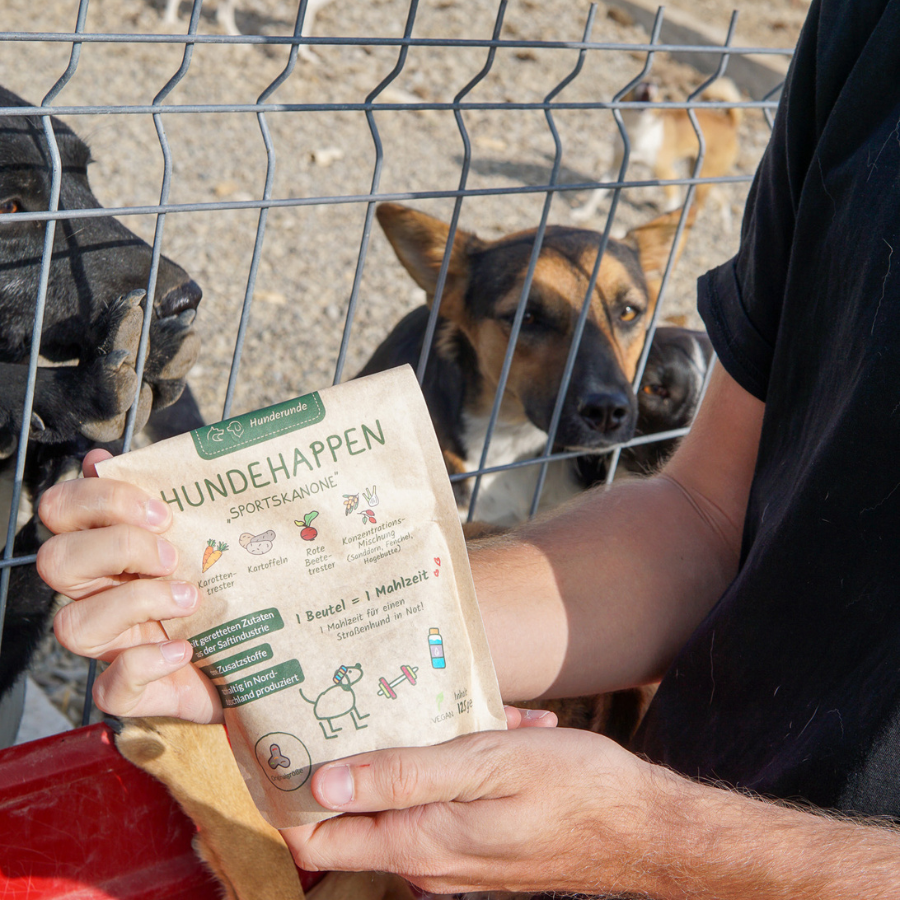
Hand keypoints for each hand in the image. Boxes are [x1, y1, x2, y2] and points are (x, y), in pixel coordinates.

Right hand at [37, 448, 221, 722]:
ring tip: (189, 600)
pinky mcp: (129, 692)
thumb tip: (128, 457)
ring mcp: (110, 645)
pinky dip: (148, 662)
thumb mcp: (209, 540)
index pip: (63, 510)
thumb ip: (177, 499)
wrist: (256, 660)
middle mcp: (98, 594)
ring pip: (74, 625)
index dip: (100, 500)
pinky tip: (183, 649)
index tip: (162, 512)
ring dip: (136, 603)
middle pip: (56, 561)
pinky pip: (112, 686)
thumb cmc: (225, 593)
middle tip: (171, 555)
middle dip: (116, 548)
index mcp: (109, 550)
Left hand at [283, 725, 673, 895]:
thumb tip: (323, 784)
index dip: (296, 788)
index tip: (291, 734)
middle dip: (373, 749)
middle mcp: (428, 863)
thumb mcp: (486, 768)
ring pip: (413, 793)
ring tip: (481, 711)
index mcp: (419, 844)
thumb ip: (402, 778)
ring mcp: (456, 859)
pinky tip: (509, 730)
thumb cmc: (575, 792)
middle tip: (388, 694)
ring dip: (434, 747)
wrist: (647, 830)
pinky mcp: (482, 847)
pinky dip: (466, 764)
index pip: (318, 835)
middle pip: (364, 807)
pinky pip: (451, 799)